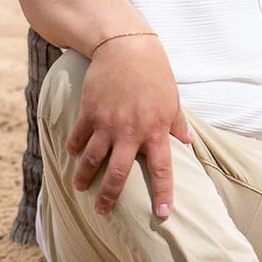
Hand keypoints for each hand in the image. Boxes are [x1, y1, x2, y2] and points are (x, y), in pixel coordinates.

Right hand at [65, 36, 191, 218]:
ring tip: (81, 188)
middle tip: (102, 211)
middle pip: (119, 174)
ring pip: (92, 159)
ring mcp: (107, 123)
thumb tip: (188, 142)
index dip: (162, 194)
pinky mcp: (89, 112)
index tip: (163, 215)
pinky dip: (74, 148)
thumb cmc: (154, 73)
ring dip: (85, 177)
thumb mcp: (172, 99)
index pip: (161, 170)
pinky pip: (78, 136)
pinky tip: (73, 155)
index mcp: (155, 130)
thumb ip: (178, 123)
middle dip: (109, 196)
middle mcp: (130, 132)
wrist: (126, 47)